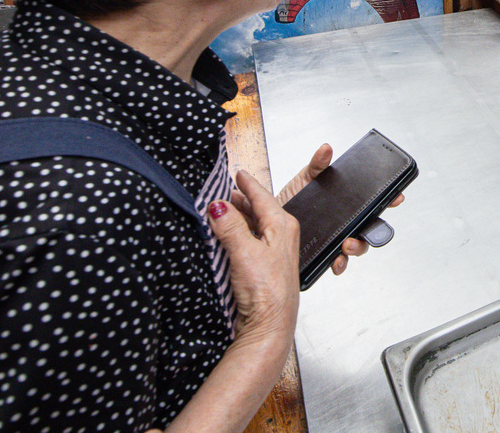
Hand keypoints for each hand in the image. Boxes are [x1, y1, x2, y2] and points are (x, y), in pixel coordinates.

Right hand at [210, 170, 299, 345]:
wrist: (270, 326)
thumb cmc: (266, 292)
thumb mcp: (244, 252)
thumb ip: (230, 227)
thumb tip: (217, 206)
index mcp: (283, 226)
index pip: (263, 196)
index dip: (248, 184)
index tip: (238, 172)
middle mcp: (282, 236)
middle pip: (260, 209)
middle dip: (243, 199)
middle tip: (226, 188)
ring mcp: (274, 253)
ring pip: (255, 225)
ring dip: (240, 216)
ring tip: (224, 208)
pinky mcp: (265, 267)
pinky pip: (252, 241)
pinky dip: (239, 233)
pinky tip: (228, 236)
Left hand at [273, 144, 405, 275]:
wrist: (261, 226)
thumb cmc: (284, 203)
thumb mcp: (302, 182)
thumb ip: (316, 166)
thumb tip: (326, 149)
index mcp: (340, 205)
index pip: (369, 203)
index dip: (387, 200)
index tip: (397, 198)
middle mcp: (341, 224)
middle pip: (368, 228)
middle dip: (373, 232)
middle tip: (364, 229)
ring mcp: (333, 240)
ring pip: (356, 247)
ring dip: (356, 248)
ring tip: (347, 246)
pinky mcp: (322, 255)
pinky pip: (337, 263)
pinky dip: (339, 264)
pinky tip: (335, 261)